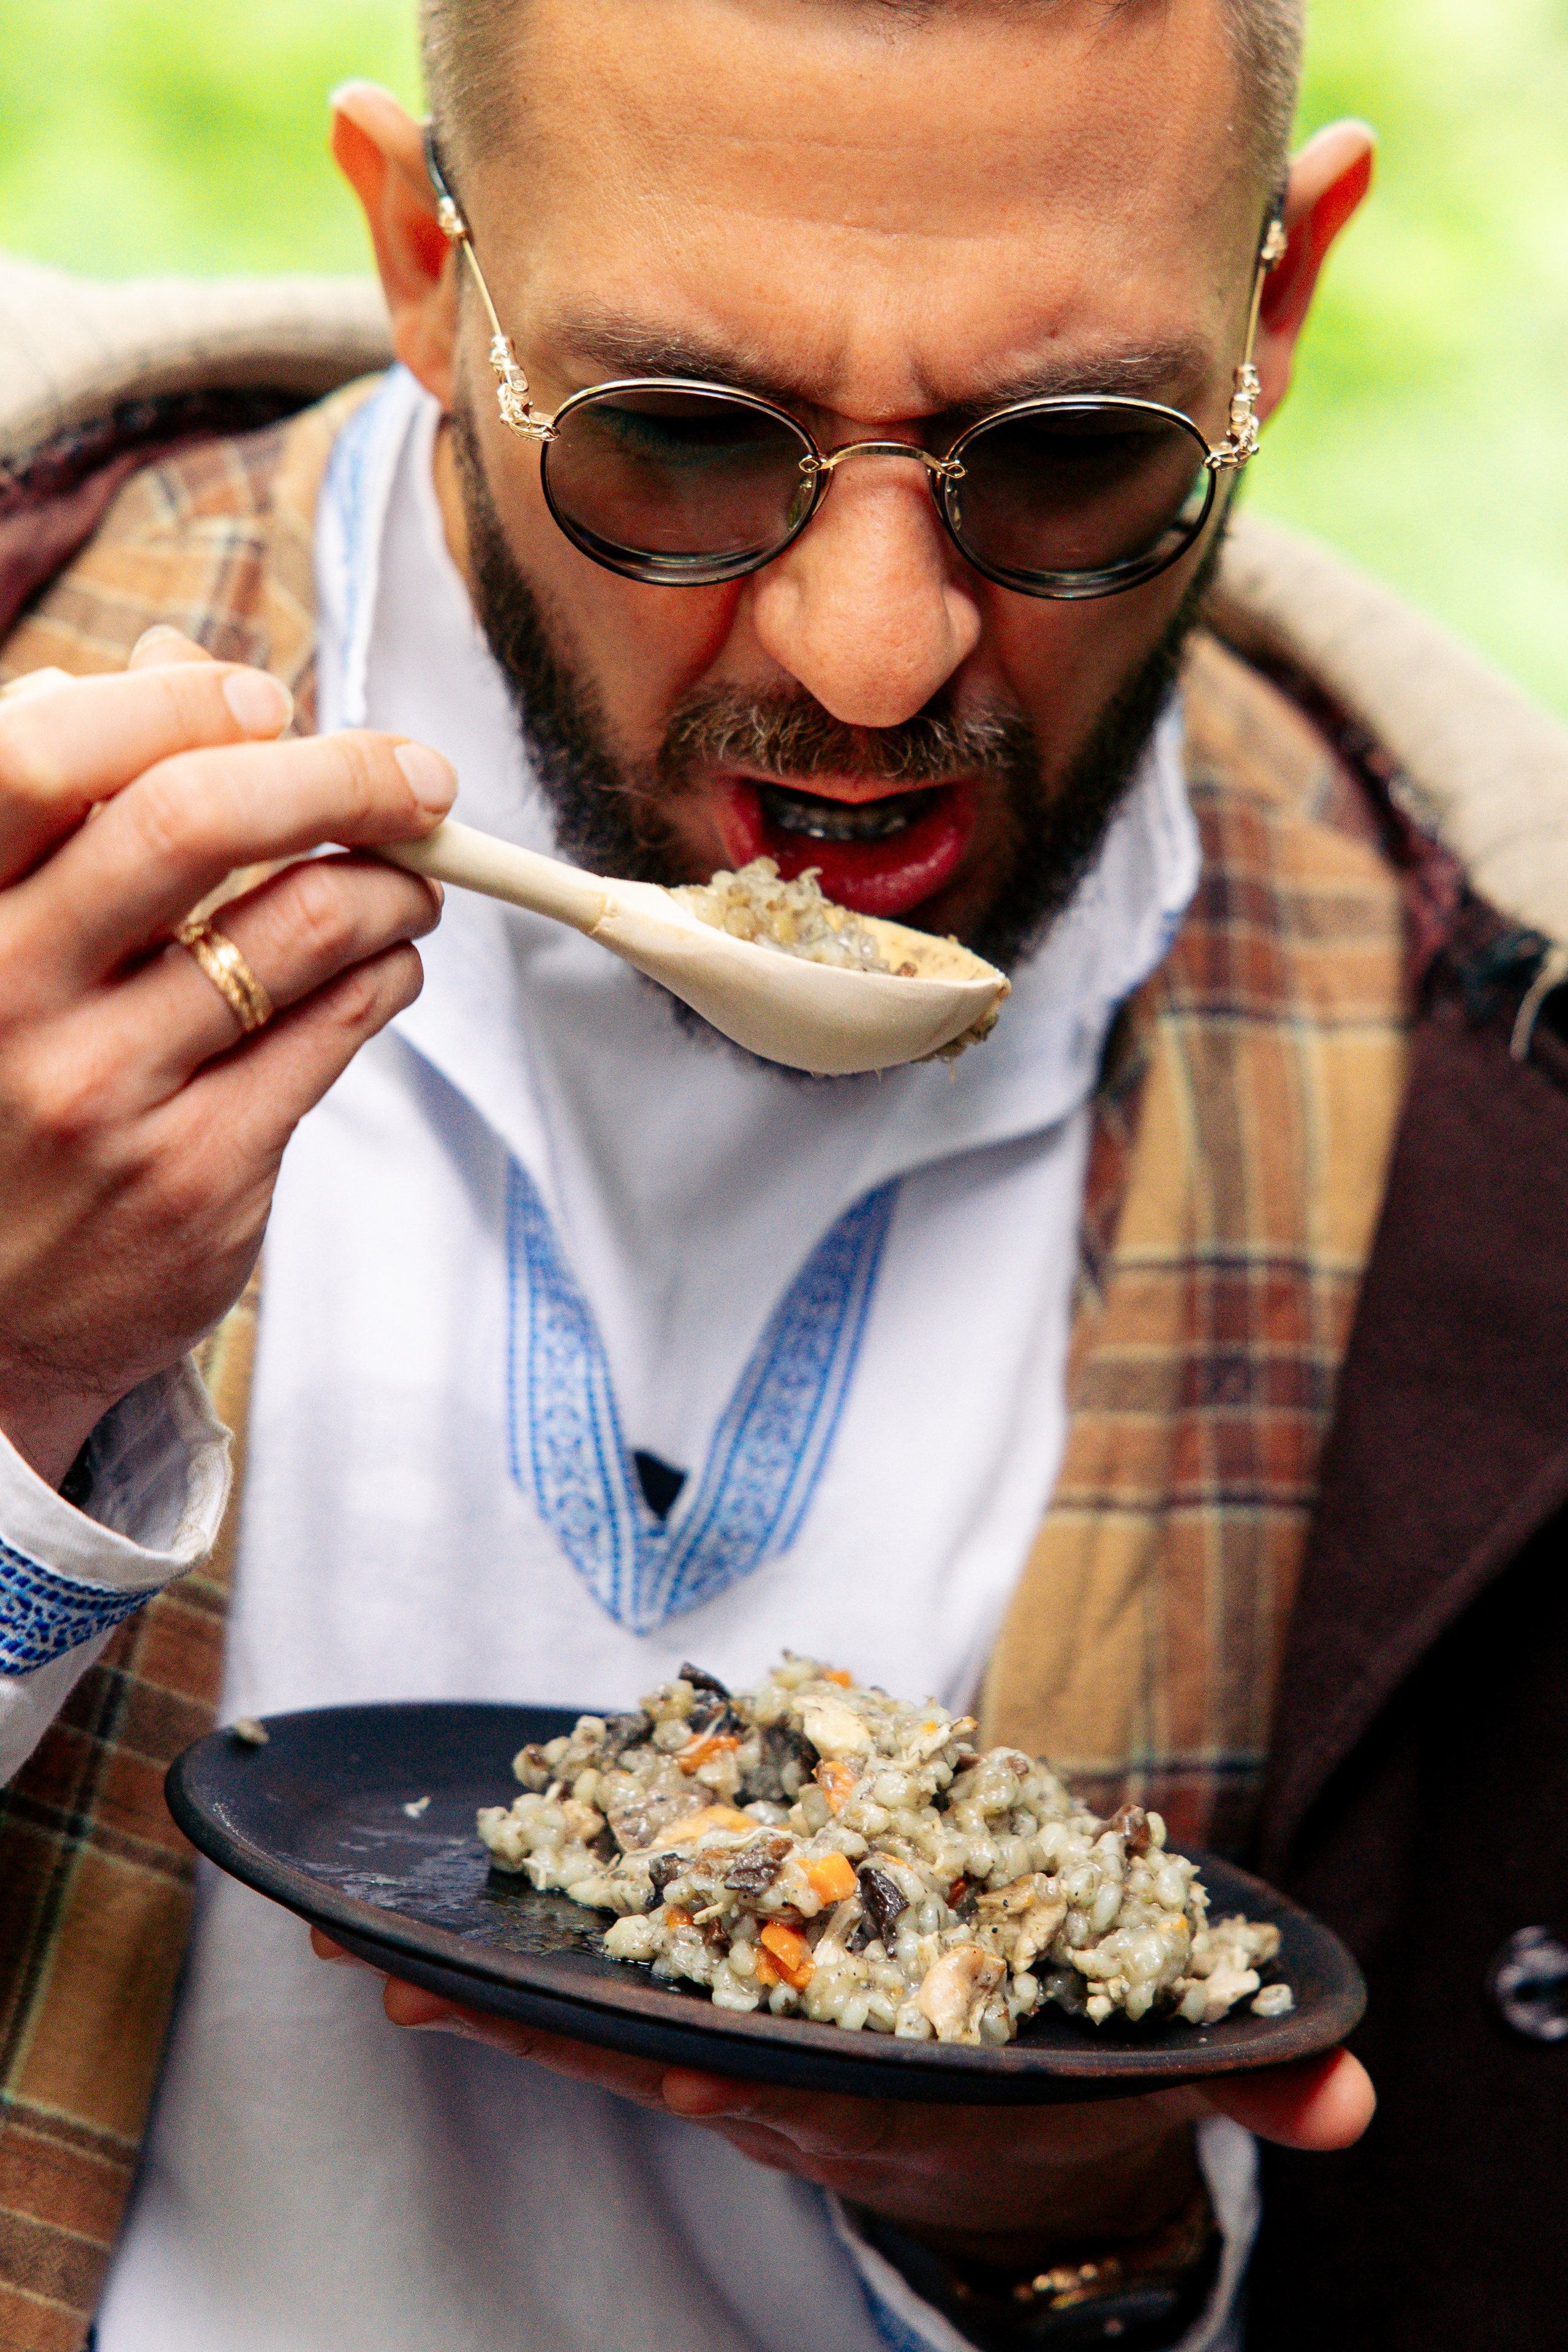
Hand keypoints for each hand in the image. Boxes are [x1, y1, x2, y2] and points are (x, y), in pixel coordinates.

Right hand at [0, 632, 455, 1484]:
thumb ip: (68, 803)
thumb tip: (179, 666)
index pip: (42, 760)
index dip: (172, 707)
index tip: (265, 703)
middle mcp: (3, 998)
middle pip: (189, 823)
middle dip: (334, 775)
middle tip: (415, 779)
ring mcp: (102, 1095)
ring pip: (297, 928)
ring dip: (391, 881)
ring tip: (413, 878)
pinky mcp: (198, 1176)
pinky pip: (334, 1031)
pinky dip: (389, 970)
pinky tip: (389, 958)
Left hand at [312, 1930, 1373, 2268]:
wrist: (1021, 2139)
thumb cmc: (1072, 2074)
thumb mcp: (1163, 2078)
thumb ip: (1248, 2086)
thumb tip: (1345, 2102)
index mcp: (912, 2086)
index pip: (833, 2083)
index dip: (763, 2076)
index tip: (694, 2069)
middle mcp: (813, 2086)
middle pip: (683, 2054)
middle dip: (576, 2036)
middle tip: (446, 1990)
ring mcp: (752, 2068)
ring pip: (618, 2039)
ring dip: (511, 2013)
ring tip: (393, 1969)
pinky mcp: (717, 2038)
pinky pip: (602, 2023)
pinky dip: (512, 2006)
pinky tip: (420, 1976)